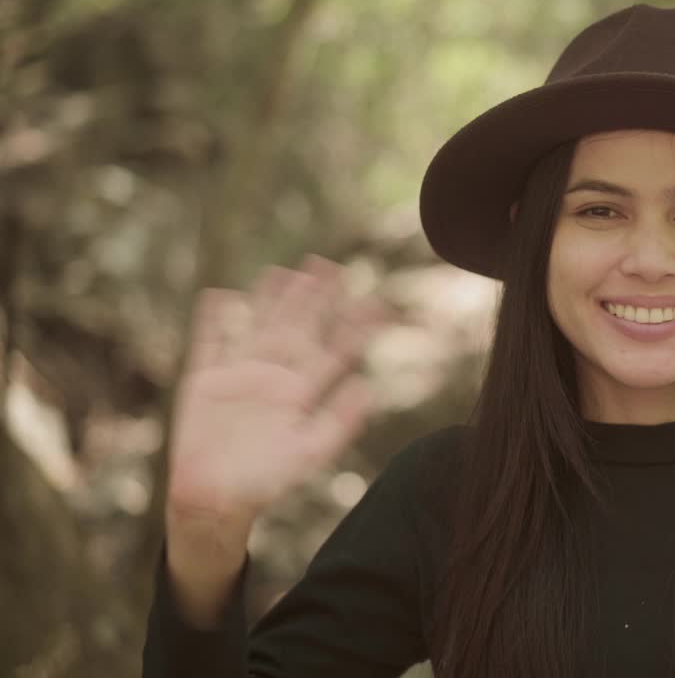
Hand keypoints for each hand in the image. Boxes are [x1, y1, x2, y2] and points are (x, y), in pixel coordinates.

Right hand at [166, 254, 392, 529]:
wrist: (216, 501)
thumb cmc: (267, 481)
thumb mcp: (310, 453)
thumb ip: (339, 421)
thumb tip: (368, 388)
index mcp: (302, 391)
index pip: (333, 350)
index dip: (354, 326)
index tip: (377, 303)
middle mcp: (274, 376)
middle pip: (298, 327)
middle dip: (314, 299)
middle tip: (332, 266)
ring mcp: (239, 374)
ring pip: (258, 325)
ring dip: (269, 300)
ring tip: (284, 272)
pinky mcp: (204, 381)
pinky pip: (209, 342)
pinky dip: (212, 320)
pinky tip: (221, 295)